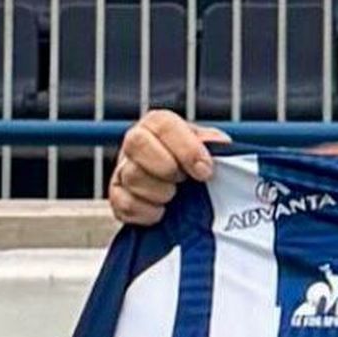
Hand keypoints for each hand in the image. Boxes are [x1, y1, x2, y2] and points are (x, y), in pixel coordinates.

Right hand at [109, 110, 230, 224]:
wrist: (182, 187)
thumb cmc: (194, 161)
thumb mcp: (208, 146)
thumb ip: (213, 144)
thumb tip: (221, 146)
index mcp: (158, 124)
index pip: (164, 125)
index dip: (186, 149)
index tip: (205, 170)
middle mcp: (135, 142)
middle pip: (137, 144)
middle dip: (166, 167)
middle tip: (184, 181)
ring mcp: (122, 168)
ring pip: (131, 176)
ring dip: (159, 192)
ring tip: (174, 195)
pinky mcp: (116, 195)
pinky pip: (123, 204)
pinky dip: (146, 212)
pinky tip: (161, 211)